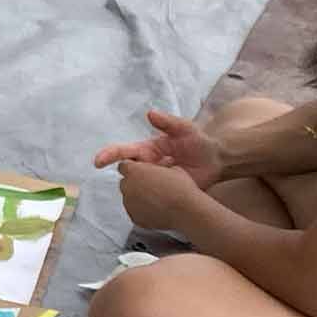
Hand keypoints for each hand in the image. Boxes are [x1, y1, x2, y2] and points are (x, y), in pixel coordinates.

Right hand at [93, 109, 221, 189]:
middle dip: (124, 176)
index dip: (109, 155)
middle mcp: (146, 166)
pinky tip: (148, 203)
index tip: (98, 162)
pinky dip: (146, 200)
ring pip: (136, 187)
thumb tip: (149, 113)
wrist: (219, 162)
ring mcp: (154, 181)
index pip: (123, 152)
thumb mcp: (185, 129)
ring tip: (146, 189)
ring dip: (136, 189)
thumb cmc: (199, 142)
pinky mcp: (164, 193)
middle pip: (126, 172)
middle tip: (134, 179)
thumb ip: (168, 122)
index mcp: (146, 150)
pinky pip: (150, 198)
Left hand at [116, 160, 205, 234]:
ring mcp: (129, 203)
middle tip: (151, 186)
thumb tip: (160, 169)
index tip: (141, 171)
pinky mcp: (134, 217)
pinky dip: (142, 210)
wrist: (187, 210)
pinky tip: (156, 209)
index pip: (124, 166)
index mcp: (134, 171)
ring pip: (129, 198)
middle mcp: (127, 187)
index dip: (133, 168)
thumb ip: (159, 167)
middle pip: (125, 182)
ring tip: (157, 199)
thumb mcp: (172, 169)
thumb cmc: (181, 189)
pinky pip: (135, 211)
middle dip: (135, 183)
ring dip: (138, 197)